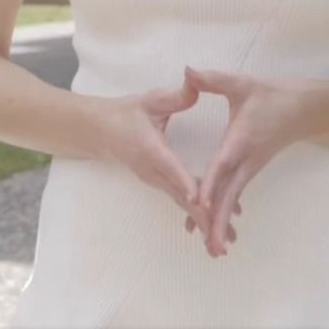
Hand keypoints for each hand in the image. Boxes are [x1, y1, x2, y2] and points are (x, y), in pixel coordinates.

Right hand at [98, 81, 211, 237]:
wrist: (102, 132)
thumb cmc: (127, 113)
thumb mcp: (150, 100)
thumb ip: (175, 97)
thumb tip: (195, 88)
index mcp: (151, 149)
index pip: (170, 167)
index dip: (185, 182)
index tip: (199, 198)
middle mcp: (154, 171)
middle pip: (180, 197)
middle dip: (202, 216)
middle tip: (224, 235)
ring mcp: (156, 181)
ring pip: (182, 203)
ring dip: (203, 221)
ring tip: (226, 240)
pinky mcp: (160, 183)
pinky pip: (180, 200)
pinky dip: (197, 215)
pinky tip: (214, 227)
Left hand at [183, 65, 302, 256]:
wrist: (303, 109)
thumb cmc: (271, 95)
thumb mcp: (241, 83)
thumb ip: (212, 79)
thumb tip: (187, 70)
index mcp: (240, 140)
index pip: (223, 166)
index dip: (210, 184)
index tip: (198, 204)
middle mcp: (245, 160)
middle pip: (228, 195)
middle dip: (217, 220)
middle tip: (208, 248)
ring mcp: (249, 168)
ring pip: (231, 200)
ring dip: (221, 223)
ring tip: (211, 250)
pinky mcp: (250, 170)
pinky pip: (235, 195)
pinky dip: (224, 213)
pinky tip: (215, 228)